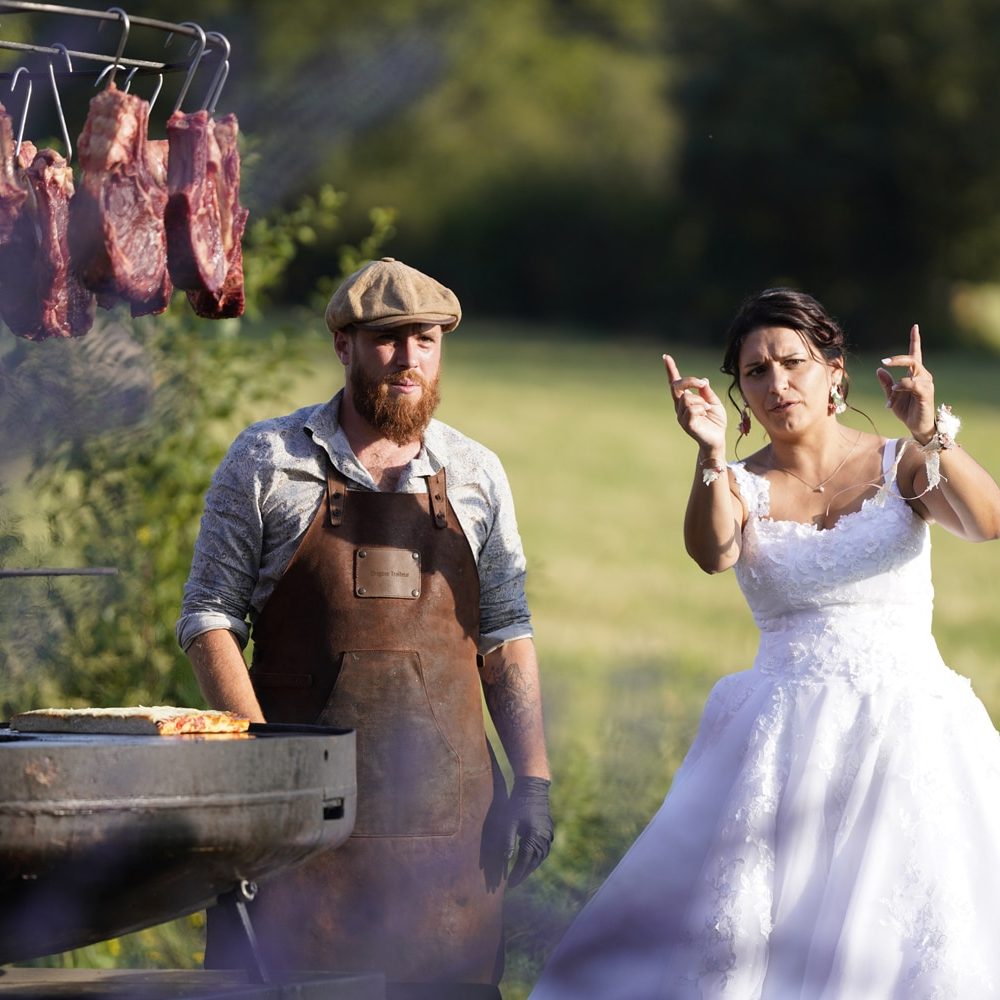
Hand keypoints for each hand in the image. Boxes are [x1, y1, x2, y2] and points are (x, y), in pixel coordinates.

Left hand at [504, 776, 552, 887]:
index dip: (517, 874)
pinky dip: (536, 858)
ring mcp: (548, 834)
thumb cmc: (518, 803)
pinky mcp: (548, 830)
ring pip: (540, 857)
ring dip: (531, 867)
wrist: (533, 787)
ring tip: (521, 874)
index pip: (525, 861)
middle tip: (514, 884)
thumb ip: (508, 841)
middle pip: (534, 862)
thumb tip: (506, 860)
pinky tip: (530, 860)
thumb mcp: (509, 821)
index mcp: (534, 836)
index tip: (510, 885)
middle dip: (524, 874)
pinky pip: (544, 850)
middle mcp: (544, 838)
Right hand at [663, 354, 726, 451]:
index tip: (666, 357)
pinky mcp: (686, 424)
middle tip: (703, 384)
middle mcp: (680, 407)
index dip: (671, 370)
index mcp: (685, 400)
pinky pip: (692, 409)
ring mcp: (681, 416)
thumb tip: (703, 380)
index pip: (675, 383)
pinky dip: (702, 408)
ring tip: (707, 408)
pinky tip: (705, 414)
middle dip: (690, 381)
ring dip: (701, 400)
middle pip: (677, 386)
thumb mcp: (714, 401)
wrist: (717, 439)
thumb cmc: (715, 421)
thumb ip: (706, 392)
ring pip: (687, 398)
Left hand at [876, 324, 936, 442]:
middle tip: (884, 361)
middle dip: (898, 359)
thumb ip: (886, 383)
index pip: (915, 354)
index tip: (915, 326)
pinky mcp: (927, 393)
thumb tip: (878, 369)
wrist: (917, 427)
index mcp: (915, 375)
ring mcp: (926, 384)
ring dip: (898, 383)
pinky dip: (903, 385)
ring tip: (892, 394)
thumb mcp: (892, 396)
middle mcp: (923, 376)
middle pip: (912, 359)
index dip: (915, 340)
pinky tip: (896, 390)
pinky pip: (913, 384)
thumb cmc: (907, 411)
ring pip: (911, 373)